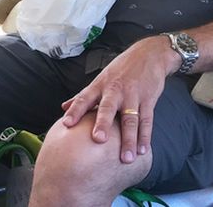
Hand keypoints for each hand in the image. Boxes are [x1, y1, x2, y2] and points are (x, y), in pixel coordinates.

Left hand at [60, 36, 176, 163]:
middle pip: (108, 108)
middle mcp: (115, 90)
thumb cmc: (121, 69)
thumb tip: (63, 107)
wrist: (149, 55)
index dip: (75, 110)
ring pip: (130, 119)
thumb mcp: (100, 79)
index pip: (84, 98)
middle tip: (98, 140)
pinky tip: (142, 150)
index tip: (66, 124)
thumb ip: (83, 96)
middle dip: (102, 123)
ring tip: (126, 158)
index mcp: (100, 85)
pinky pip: (147, 120)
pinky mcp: (148, 99)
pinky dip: (145, 136)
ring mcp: (133, 95)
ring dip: (129, 139)